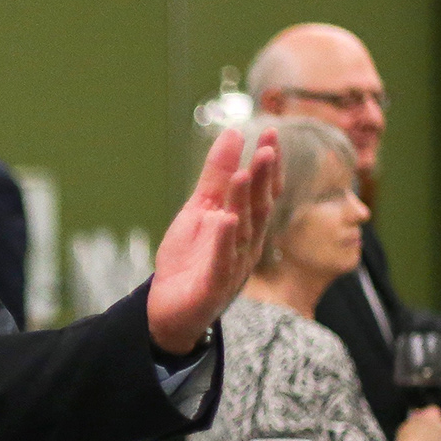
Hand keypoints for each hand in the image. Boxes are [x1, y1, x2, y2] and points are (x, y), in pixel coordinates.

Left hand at [147, 127, 280, 353]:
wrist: (169, 308)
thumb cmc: (190, 257)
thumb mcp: (200, 209)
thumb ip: (216, 175)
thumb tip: (234, 132)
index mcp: (245, 224)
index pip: (263, 190)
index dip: (269, 164)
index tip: (271, 133)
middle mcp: (246, 244)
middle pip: (258, 207)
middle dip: (263, 178)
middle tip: (267, 149)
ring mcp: (233, 265)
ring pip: (243, 230)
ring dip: (243, 201)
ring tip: (243, 174)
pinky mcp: (215, 285)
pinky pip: (223, 261)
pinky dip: (224, 241)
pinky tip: (226, 221)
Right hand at [393, 405, 440, 440]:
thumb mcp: (404, 428)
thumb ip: (415, 420)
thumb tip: (418, 418)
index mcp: (431, 417)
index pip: (433, 410)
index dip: (427, 414)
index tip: (421, 419)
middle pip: (440, 423)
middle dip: (433, 427)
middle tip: (422, 435)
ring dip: (437, 439)